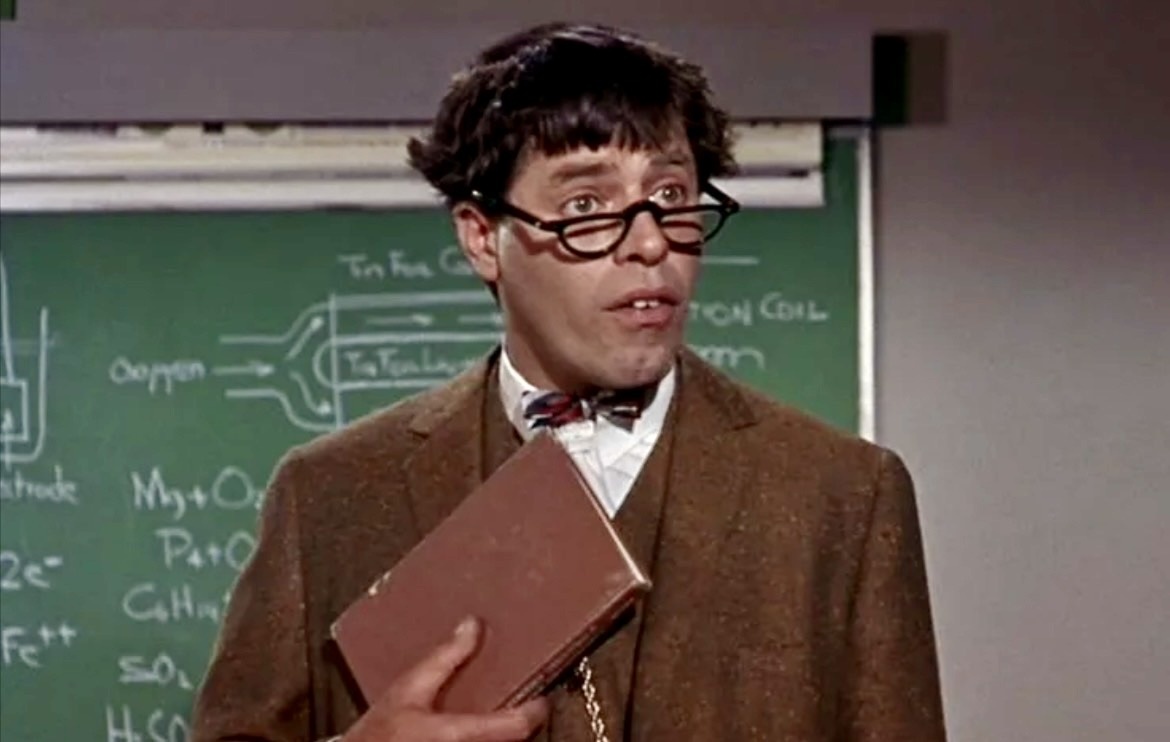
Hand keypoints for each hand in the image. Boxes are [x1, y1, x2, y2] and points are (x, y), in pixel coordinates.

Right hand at [343, 616, 549, 741]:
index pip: (515, 727)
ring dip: (505, 734)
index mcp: (455, 733)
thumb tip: (472, 626)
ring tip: (503, 716)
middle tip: (523, 702)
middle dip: (520, 722)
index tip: (541, 700)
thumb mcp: (409, 688)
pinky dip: (489, 739)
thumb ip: (444, 658)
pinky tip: (482, 731)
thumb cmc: (378, 731)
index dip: (535, 711)